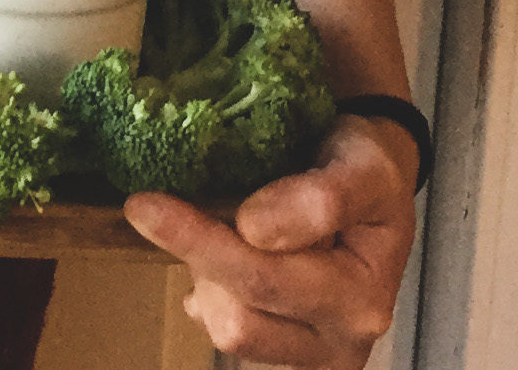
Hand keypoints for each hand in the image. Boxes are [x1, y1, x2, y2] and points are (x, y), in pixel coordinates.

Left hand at [125, 115, 417, 366]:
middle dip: (193, 255)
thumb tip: (253, 228)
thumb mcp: (364, 166)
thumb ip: (324, 196)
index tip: (141, 202)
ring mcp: (313, 354)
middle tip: (149, 204)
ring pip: (226, 329)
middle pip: (238, 316)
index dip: (199, 240)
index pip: (266, 277)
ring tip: (215, 229)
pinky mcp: (284, 353)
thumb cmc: (366, 169)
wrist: (376, 186)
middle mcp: (343, 340)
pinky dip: (208, 290)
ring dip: (205, 276)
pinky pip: (223, 328)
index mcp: (363, 297)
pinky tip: (218, 259)